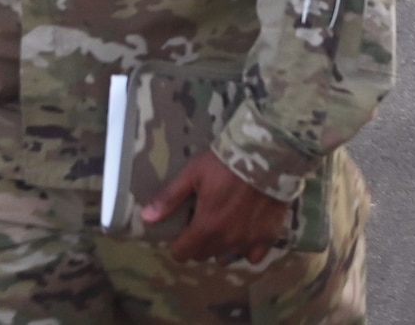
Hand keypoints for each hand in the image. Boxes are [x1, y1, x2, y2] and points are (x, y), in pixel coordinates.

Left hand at [141, 151, 288, 263]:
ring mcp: (248, 241)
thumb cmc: (224, 164)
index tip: (180, 234)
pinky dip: (246, 250)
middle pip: (204, 255)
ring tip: (221, 230)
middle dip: (198, 244)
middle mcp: (226, 241)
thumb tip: (146, 217)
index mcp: (206, 227)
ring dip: (220, 248)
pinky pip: (253, 257)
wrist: (265, 158)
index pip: (183, 253)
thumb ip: (170, 198)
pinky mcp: (268, 238)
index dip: (177, 246)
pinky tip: (244, 234)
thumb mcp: (192, 175)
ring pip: (227, 257)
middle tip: (200, 225)